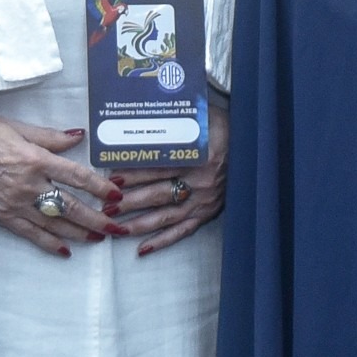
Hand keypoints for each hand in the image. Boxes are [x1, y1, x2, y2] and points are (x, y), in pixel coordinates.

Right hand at [0, 111, 122, 255]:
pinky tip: (64, 250)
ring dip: (78, 233)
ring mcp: (15, 204)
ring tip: (98, 238)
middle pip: (70, 206)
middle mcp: (29, 185)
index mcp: (36, 159)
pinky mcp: (1, 216)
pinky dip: (48, 243)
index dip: (99, 187)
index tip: (116, 195)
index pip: (77, 176)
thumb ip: (50, 137)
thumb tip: (78, 136)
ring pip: (54, 223)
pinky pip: (29, 234)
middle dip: (96, 218)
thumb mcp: (17, 128)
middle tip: (116, 227)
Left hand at [107, 99, 229, 256]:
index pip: (159, 168)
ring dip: (139, 224)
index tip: (111, 179)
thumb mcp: (202, 116)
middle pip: (158, 194)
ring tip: (116, 228)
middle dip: (129, 202)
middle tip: (105, 207)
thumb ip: (174, 118)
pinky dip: (163, 241)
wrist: (251, 145)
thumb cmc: (221, 128)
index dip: (134, 174)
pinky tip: (142, 248)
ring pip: (166, 217)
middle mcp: (200, 182)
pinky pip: (182, 231)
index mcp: (198, 156)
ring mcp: (204, 201)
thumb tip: (144, 108)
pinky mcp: (208, 213)